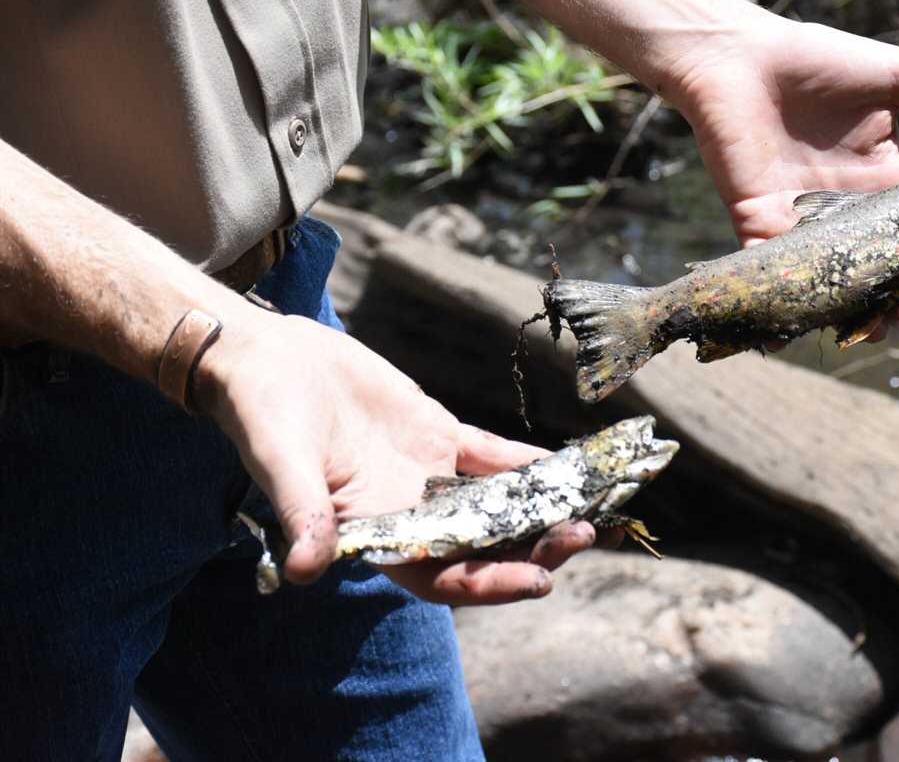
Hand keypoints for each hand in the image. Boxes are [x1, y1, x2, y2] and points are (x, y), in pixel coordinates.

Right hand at [199, 311, 594, 604]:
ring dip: (542, 507)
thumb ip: (300, 511)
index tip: (540, 580)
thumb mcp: (279, 461)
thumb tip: (304, 569)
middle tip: (583, 535)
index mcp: (375, 532)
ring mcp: (427, 474)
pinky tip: (567, 465)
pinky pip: (492, 456)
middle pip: (484, 544)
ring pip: (496, 503)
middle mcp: (408, 512)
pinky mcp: (436, 434)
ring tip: (593, 505)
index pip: (442, 575)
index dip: (491, 583)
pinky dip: (528, 463)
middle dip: (534, 546)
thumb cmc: (261, 415)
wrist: (265, 359)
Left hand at [669, 13, 898, 337]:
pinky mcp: (759, 226)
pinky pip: (771, 277)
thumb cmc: (817, 61)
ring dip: (861, 312)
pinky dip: (779, 310)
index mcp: (888, 184)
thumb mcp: (894, 77)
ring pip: (838, 286)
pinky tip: (789, 338)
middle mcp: (850, 215)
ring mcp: (805, 226)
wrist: (742, 56)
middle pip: (890, 273)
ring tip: (886, 321)